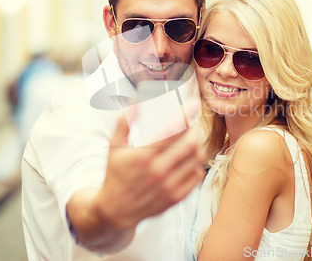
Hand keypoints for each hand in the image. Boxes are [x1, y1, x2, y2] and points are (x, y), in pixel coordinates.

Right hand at [97, 112, 205, 227]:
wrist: (116, 210)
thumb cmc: (116, 174)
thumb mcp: (114, 147)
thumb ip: (125, 122)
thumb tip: (136, 100)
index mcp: (143, 156)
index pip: (173, 130)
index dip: (186, 114)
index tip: (192, 105)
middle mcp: (159, 171)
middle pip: (191, 143)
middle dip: (194, 129)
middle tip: (191, 125)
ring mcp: (169, 186)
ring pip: (197, 158)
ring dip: (197, 145)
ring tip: (191, 140)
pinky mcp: (176, 197)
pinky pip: (197, 175)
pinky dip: (196, 163)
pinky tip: (188, 159)